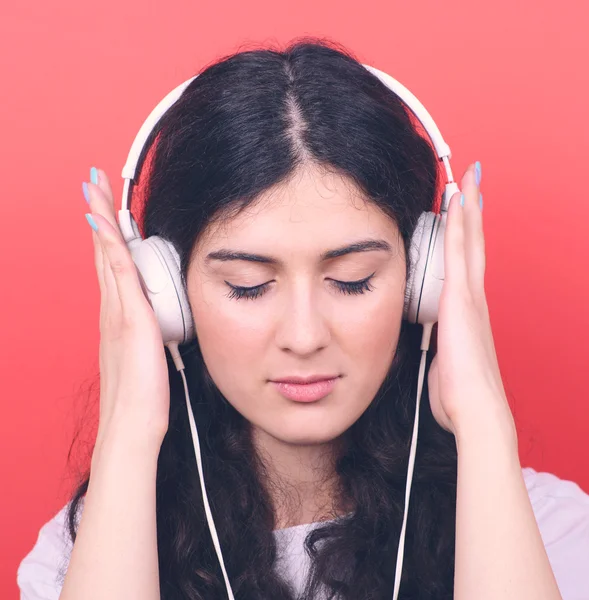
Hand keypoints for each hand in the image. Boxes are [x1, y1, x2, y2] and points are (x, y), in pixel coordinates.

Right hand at [84, 168, 169, 449]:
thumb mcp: (150, 353)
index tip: (106, 206)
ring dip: (101, 220)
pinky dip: (110, 247)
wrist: (133, 425)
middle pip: (104, 252)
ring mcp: (118, 313)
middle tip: (91, 183)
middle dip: (99, 215)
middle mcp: (113, 309)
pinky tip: (105, 224)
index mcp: (120, 315)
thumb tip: (160, 318)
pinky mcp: (129, 321)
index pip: (113, 264)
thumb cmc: (143, 395)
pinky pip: (118, 275)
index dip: (109, 234)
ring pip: (107, 256)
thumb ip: (151, 331)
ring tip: (93, 189)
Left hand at [427, 163, 514, 438]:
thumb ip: (438, 349)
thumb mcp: (444, 364)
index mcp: (467, 314)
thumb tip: (432, 350)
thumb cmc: (459, 394)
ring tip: (469, 181)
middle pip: (473, 246)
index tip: (464, 215)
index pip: (467, 267)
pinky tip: (457, 203)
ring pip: (469, 242)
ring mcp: (469, 296)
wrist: (475, 408)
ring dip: (468, 210)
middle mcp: (473, 299)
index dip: (467, 239)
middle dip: (472, 214)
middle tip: (473, 184)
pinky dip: (459, 226)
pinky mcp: (461, 299)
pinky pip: (458, 253)